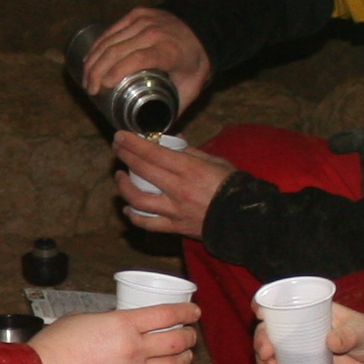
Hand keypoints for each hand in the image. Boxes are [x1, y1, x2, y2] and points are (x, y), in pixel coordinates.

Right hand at [33, 302, 199, 363]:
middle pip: (176, 343)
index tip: (194, 313)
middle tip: (190, 336)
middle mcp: (132, 349)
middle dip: (189, 338)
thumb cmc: (52, 345)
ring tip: (183, 358)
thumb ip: (105, 322)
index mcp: (122, 324)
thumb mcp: (81, 319)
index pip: (167, 315)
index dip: (186, 313)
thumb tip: (114, 325)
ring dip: (181, 362)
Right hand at [79, 7, 212, 108]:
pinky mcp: (137, 14)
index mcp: (168, 51)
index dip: (116, 72)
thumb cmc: (195, 61)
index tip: (102, 87)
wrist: (204, 29)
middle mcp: (154, 32)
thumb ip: (175, 110)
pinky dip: (98, 44)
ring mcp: (144, 20)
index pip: (137, 59)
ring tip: (86, 78)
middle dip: (97, 70)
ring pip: (111, 39)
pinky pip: (112, 29)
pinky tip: (89, 58)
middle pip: (117, 50)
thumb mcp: (192, 87)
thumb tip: (155, 131)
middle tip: (90, 89)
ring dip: (93, 59)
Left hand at [114, 131, 240, 240]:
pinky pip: (148, 224)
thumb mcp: (216, 162)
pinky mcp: (175, 227)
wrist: (246, 220)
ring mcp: (175, 210)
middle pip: (142, 171)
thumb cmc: (234, 187)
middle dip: (125, 157)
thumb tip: (172, 143)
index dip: (133, 143)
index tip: (120, 136)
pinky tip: (128, 209)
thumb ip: (191, 153)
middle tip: (117, 148)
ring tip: (120, 178)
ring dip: (124, 187)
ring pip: (138, 200)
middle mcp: (178, 190)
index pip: (153, 153)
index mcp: (189, 170)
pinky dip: (134, 216)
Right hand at [254, 306, 363, 363]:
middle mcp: (306, 333)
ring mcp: (307, 354)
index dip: (267, 306)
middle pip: (273, 332)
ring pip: (276, 356)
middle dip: (262, 340)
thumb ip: (350, 335)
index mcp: (315, 314)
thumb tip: (330, 341)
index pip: (285, 306)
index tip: (258, 312)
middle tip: (267, 352)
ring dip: (265, 362)